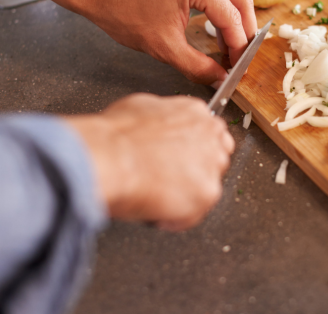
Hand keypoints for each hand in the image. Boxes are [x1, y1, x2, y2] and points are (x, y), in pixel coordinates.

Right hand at [64, 93, 233, 229]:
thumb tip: (155, 126)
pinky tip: (156, 212)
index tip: (180, 159)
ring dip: (186, 195)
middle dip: (195, 171)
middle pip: (216, 158)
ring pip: (207, 187)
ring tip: (157, 197)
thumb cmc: (116, 136)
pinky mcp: (207, 193)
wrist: (111, 157)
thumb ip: (161, 117)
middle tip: (168, 180)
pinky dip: (176, 219)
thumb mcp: (139, 107)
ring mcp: (211, 165)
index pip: (209, 133)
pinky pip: (194, 214)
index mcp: (194, 112)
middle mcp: (210, 136)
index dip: (193, 150)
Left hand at [77, 0, 256, 85]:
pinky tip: (218, 23)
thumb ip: (197, 66)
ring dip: (237, 15)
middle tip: (240, 55)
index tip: (238, 66)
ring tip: (230, 43)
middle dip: (245, 29)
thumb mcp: (163, 46)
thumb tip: (218, 78)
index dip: (238, 47)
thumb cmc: (121, 10)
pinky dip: (224, 2)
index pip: (232, 19)